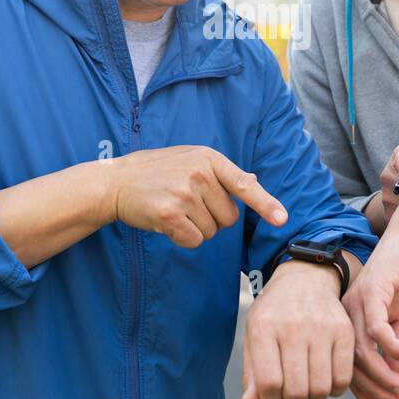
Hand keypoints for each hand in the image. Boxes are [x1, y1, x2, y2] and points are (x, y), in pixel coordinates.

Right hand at [111, 146, 285, 247]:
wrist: (116, 181)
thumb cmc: (156, 171)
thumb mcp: (189, 160)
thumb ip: (220, 173)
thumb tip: (252, 180)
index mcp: (208, 158)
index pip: (243, 184)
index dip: (265, 204)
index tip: (282, 219)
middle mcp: (199, 173)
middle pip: (229, 218)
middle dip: (213, 219)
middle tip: (188, 205)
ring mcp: (184, 193)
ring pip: (212, 232)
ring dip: (196, 229)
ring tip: (175, 210)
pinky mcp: (170, 213)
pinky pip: (194, 241)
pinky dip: (183, 239)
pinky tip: (167, 223)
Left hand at [240, 260, 354, 398]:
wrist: (305, 278)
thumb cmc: (275, 313)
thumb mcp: (254, 334)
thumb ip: (252, 371)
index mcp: (264, 327)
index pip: (269, 382)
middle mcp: (293, 326)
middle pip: (297, 389)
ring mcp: (321, 328)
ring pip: (321, 388)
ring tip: (307, 394)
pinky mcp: (344, 331)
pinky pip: (343, 378)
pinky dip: (335, 390)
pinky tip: (325, 382)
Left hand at [342, 191, 398, 398]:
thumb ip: (398, 345)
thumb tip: (395, 376)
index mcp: (349, 320)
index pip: (349, 363)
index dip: (364, 390)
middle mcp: (347, 312)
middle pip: (353, 361)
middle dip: (376, 388)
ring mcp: (357, 300)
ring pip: (364, 349)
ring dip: (385, 374)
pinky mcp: (373, 289)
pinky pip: (377, 326)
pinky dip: (392, 346)